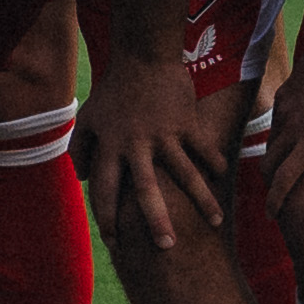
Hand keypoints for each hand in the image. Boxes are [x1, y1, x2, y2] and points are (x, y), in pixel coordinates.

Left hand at [78, 55, 233, 246]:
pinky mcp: (186, 123)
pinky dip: (214, 163)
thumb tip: (84, 179)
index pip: (105, 192)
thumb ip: (81, 150)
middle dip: (155, 220)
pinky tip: (222, 179)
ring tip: (215, 222)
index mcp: (111, 148)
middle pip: (146, 191)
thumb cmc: (113, 91)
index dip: (107, 219)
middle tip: (167, 248)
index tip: (115, 244)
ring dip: (201, 200)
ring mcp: (165, 135)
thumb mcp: (89, 119)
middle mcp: (137, 146)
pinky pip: (203, 148)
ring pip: (185, 174)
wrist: (142, 56)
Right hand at [265, 23, 303, 221]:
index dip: (276, 201)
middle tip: (278, 198)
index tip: (272, 215)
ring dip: (275, 160)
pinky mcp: (283, 95)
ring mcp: (284, 110)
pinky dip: (281, 136)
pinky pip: (276, 122)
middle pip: (268, 165)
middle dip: (270, 185)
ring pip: (270, 143)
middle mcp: (290, 128)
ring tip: (287, 169)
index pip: (284, 179)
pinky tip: (297, 135)